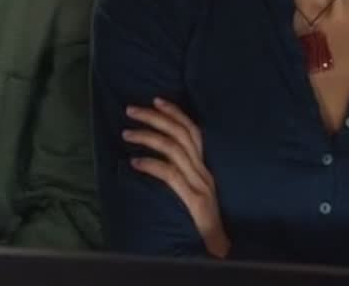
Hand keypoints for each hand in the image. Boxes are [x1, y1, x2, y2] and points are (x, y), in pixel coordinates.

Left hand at [123, 98, 228, 256]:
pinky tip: (134, 162)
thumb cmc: (203, 224)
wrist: (222, 249)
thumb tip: (153, 161)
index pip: (192, 130)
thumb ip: (179, 175)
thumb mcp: (192, 193)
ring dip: (147, 137)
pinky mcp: (194, 199)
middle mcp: (204, 171)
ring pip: (174, 149)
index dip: (175, 112)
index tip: (156, 100)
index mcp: (204, 167)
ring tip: (126, 133)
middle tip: (130, 109)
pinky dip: (151, 165)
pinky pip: (170, 175)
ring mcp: (200, 184)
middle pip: (181, 133)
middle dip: (155, 117)